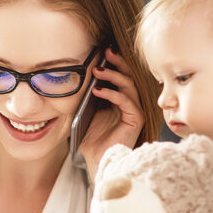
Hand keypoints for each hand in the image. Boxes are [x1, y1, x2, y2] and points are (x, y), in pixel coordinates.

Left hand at [78, 47, 145, 174]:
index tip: (101, 52)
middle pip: (128, 76)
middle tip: (106, 51)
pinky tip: (97, 90)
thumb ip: (86, 98)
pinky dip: (112, 93)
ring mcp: (134, 111)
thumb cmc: (92, 141)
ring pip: (129, 85)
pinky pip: (126, 101)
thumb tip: (77, 79)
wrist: (98, 162)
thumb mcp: (85, 114)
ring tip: (97, 70)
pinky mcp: (135, 119)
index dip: (114, 63)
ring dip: (114, 75)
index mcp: (119, 101)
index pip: (120, 76)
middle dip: (118, 62)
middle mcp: (129, 103)